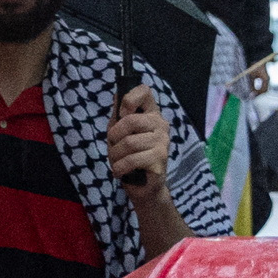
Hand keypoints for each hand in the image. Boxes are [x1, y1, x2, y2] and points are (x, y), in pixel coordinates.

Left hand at [109, 78, 173, 202]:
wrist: (143, 187)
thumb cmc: (130, 157)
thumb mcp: (120, 133)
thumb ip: (119, 114)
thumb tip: (117, 93)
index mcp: (152, 114)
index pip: (144, 91)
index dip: (129, 99)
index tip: (122, 114)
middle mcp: (161, 125)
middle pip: (131, 120)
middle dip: (114, 137)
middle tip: (114, 147)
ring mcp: (163, 142)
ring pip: (129, 143)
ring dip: (115, 155)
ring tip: (117, 162)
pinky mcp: (160, 160)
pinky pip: (132, 159)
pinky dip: (120, 167)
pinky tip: (121, 171)